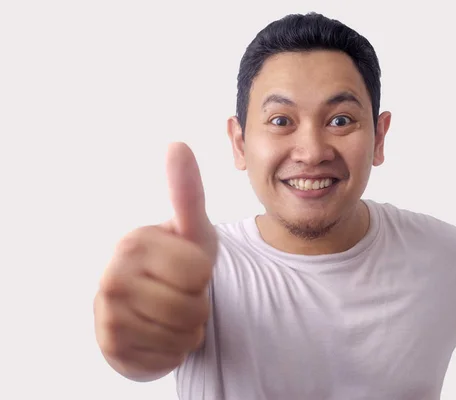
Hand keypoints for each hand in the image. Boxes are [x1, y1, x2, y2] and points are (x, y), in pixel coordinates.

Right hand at [93, 142, 216, 380]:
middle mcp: (111, 277)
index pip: (198, 272)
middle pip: (190, 306)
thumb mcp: (192, 229)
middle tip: (182, 295)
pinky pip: (167, 358)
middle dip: (198, 305)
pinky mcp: (111, 347)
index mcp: (133, 243)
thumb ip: (187, 191)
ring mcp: (107, 314)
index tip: (188, 268)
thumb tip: (177, 144)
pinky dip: (175, 350)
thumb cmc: (181, 262)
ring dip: (188, 329)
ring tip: (173, 313)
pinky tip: (161, 334)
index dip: (204, 275)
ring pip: (180, 335)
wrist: (157, 305)